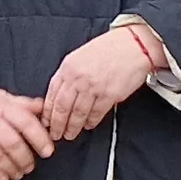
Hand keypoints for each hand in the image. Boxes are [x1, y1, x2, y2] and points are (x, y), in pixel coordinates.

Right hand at [0, 89, 56, 179]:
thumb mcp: (4, 98)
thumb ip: (25, 105)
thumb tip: (46, 109)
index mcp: (2, 106)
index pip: (25, 122)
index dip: (39, 139)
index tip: (48, 152)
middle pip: (11, 143)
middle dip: (25, 159)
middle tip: (30, 167)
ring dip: (10, 168)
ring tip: (18, 174)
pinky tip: (2, 179)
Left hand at [42, 27, 158, 138]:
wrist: (133, 45)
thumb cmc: (109, 48)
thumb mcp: (80, 56)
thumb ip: (68, 74)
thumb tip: (60, 94)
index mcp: (68, 67)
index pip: (52, 94)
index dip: (48, 112)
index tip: (46, 121)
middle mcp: (78, 78)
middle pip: (62, 107)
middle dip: (57, 124)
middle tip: (56, 134)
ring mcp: (94, 87)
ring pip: (77, 113)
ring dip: (73, 127)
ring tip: (70, 134)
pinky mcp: (109, 95)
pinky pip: (96, 113)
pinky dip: (91, 122)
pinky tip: (88, 125)